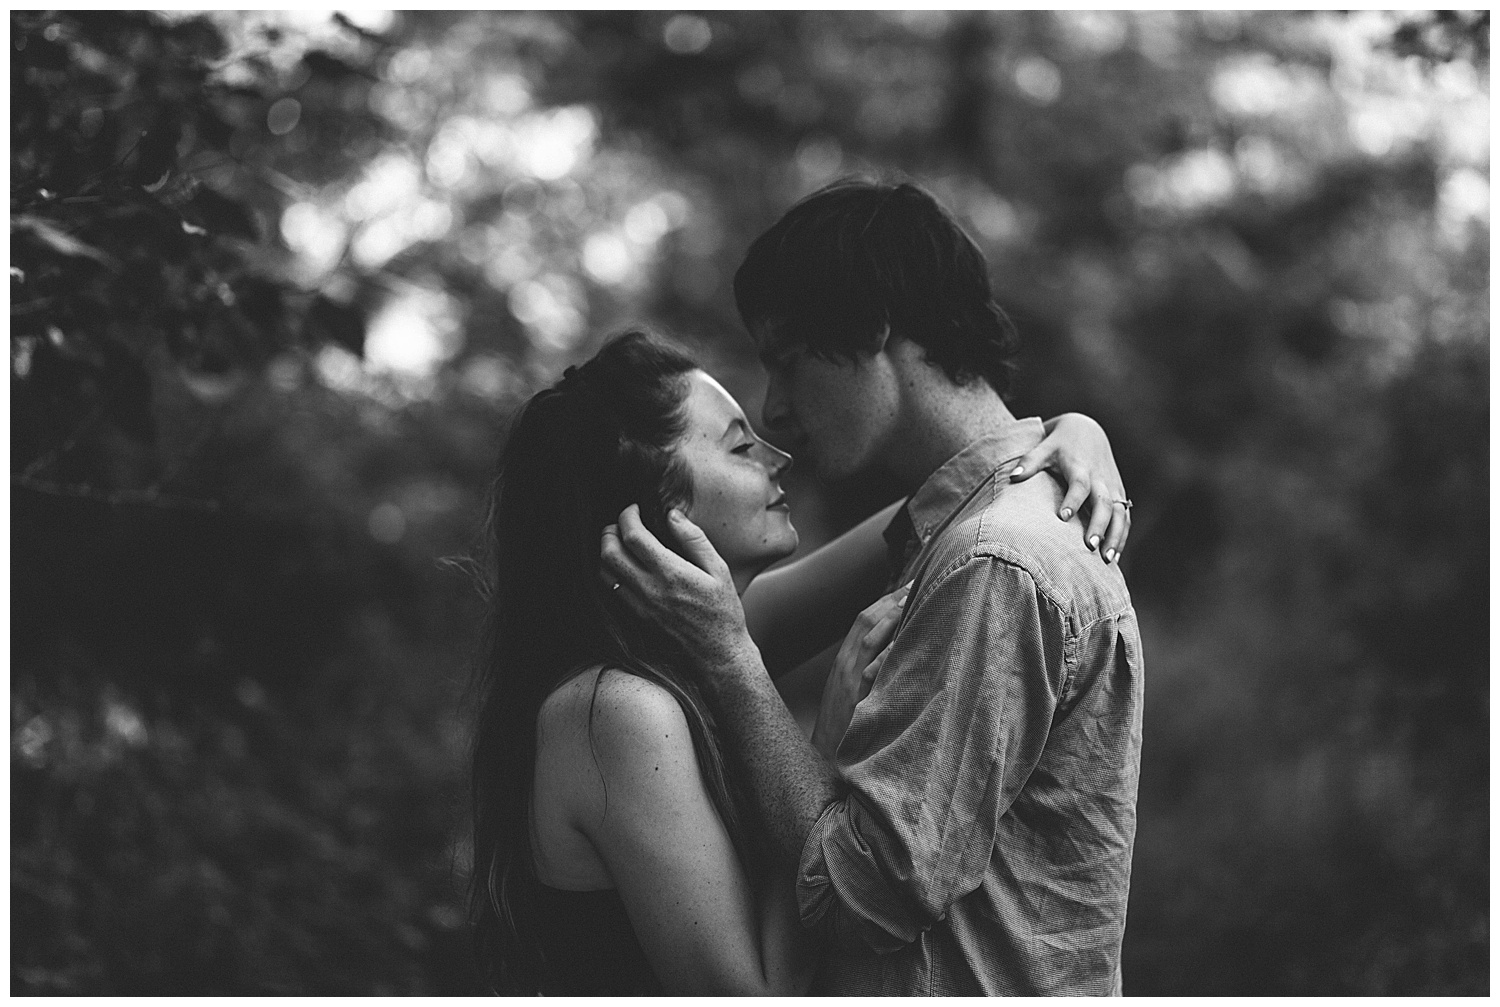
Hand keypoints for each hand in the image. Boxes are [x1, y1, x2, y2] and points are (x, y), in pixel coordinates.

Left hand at [600, 505, 758, 674]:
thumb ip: (694, 540)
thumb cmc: (723, 612)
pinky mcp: (635, 620)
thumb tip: (671, 515)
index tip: (633, 509)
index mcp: (670, 573)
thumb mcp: (719, 570)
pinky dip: (610, 574)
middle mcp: (648, 590)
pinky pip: (610, 592)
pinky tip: (623, 567)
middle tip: (620, 524)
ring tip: (619, 544)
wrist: (718, 655)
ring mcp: (638, 608)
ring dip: (605, 553)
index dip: (627, 516)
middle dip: (609, 531)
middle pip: (609, 553)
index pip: (633, 536)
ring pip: (604, 573)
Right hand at [810, 582, 909, 762]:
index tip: (907, 587)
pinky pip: (874, 663)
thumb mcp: (852, 695)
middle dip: (890, 599)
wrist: (828, 761)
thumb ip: (867, 672)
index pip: (862, 621)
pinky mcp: (856, 695)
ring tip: (913, 596)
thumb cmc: (845, 731)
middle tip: (917, 581)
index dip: (884, 601)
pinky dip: (890, 644)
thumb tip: (892, 654)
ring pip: (868, 635)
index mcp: (843, 663)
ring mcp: (849, 679)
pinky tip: (908, 633)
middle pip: (865, 620)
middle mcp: (844, 666)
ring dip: (891, 613)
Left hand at [1010, 413, 1131, 563]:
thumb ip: (1030, 461)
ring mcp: (1112, 487)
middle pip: (1104, 503)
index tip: (1063, 517)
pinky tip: (1113, 557)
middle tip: (1090, 546)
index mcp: (1081, 467)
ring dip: (1115, 535)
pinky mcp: (1119, 494)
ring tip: (1107, 559)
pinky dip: (1121, 536)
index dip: (1073, 500)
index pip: (1080, 484)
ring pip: (1120, 513)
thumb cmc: (1060, 443)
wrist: (1088, 430)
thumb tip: (1013, 476)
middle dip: (1099, 525)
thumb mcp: (1045, 447)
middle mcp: (1100, 478)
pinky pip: (1125, 517)